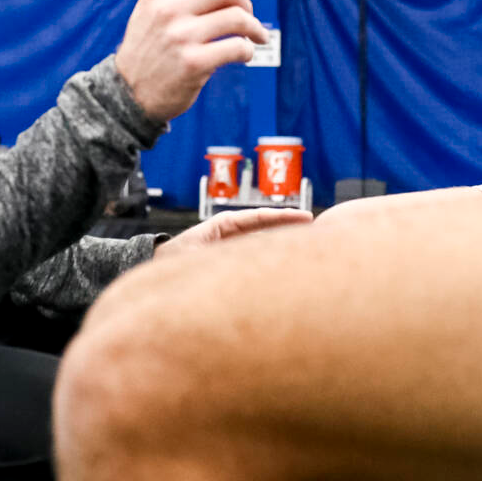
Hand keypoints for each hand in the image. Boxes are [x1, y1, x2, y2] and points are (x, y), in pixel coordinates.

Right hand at [115, 0, 269, 122]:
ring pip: (238, 17)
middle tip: (249, 20)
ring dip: (254, 29)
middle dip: (246, 4)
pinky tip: (242, 56)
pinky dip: (247, 51)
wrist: (126, 94)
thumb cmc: (155, 49)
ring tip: (255, 38)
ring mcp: (179, 35)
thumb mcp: (166, 15)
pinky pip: (237, 47)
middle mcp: (167, 7)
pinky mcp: (192, 63)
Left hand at [164, 208, 312, 250]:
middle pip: (268, 226)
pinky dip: (273, 255)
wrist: (161, 264)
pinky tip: (289, 262)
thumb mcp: (194, 256)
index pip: (260, 217)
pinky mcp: (234, 256)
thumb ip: (214, 258)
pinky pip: (258, 254)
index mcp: (224, 223)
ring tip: (310, 245)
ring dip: (285, 242)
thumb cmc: (174, 257)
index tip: (307, 217)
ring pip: (266, 239)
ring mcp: (234, 243)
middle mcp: (232, 230)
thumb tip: (237, 263)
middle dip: (291, 226)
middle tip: (319, 229)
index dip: (285, 216)